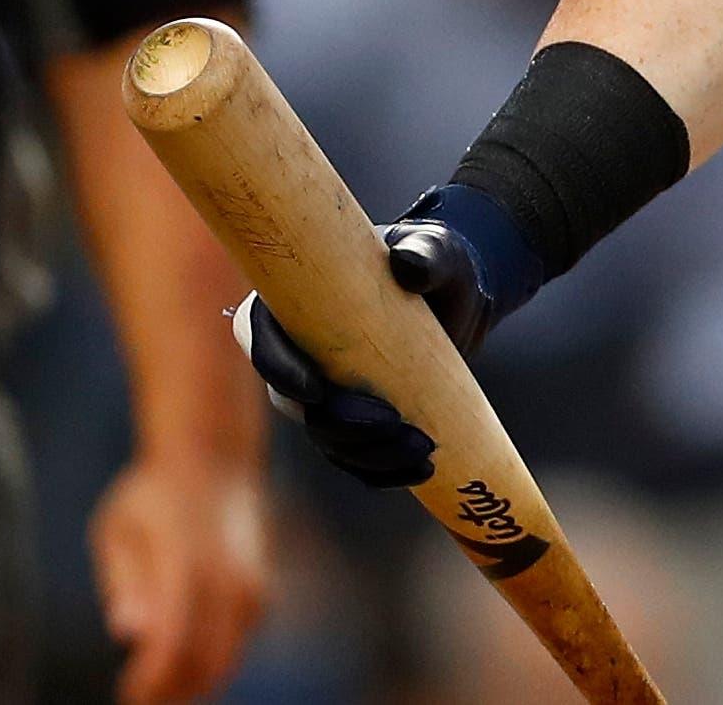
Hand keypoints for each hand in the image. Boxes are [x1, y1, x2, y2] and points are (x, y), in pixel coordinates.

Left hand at [87, 451, 268, 704]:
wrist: (215, 462)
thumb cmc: (153, 497)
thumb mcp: (119, 525)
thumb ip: (123, 578)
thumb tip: (128, 632)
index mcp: (187, 561)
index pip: (174, 642)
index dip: (151, 680)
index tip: (127, 694)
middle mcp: (228, 578)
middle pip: (205, 663)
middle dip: (172, 692)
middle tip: (140, 700)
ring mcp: (250, 586)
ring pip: (226, 660)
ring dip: (192, 683)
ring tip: (156, 689)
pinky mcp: (260, 594)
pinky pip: (236, 645)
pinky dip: (210, 665)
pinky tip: (181, 665)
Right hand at [231, 182, 542, 489]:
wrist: (461, 299)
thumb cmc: (438, 263)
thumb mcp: (436, 251)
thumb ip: (425, 253)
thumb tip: (409, 265)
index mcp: (295, 301)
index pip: (260, 338)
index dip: (278, 369)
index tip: (317, 390)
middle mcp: (298, 352)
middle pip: (293, 404)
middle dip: (337, 423)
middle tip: (393, 421)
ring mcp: (323, 392)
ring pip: (325, 438)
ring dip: (367, 453)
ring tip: (423, 446)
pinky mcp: (352, 421)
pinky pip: (354, 458)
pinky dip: (383, 471)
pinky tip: (422, 470)